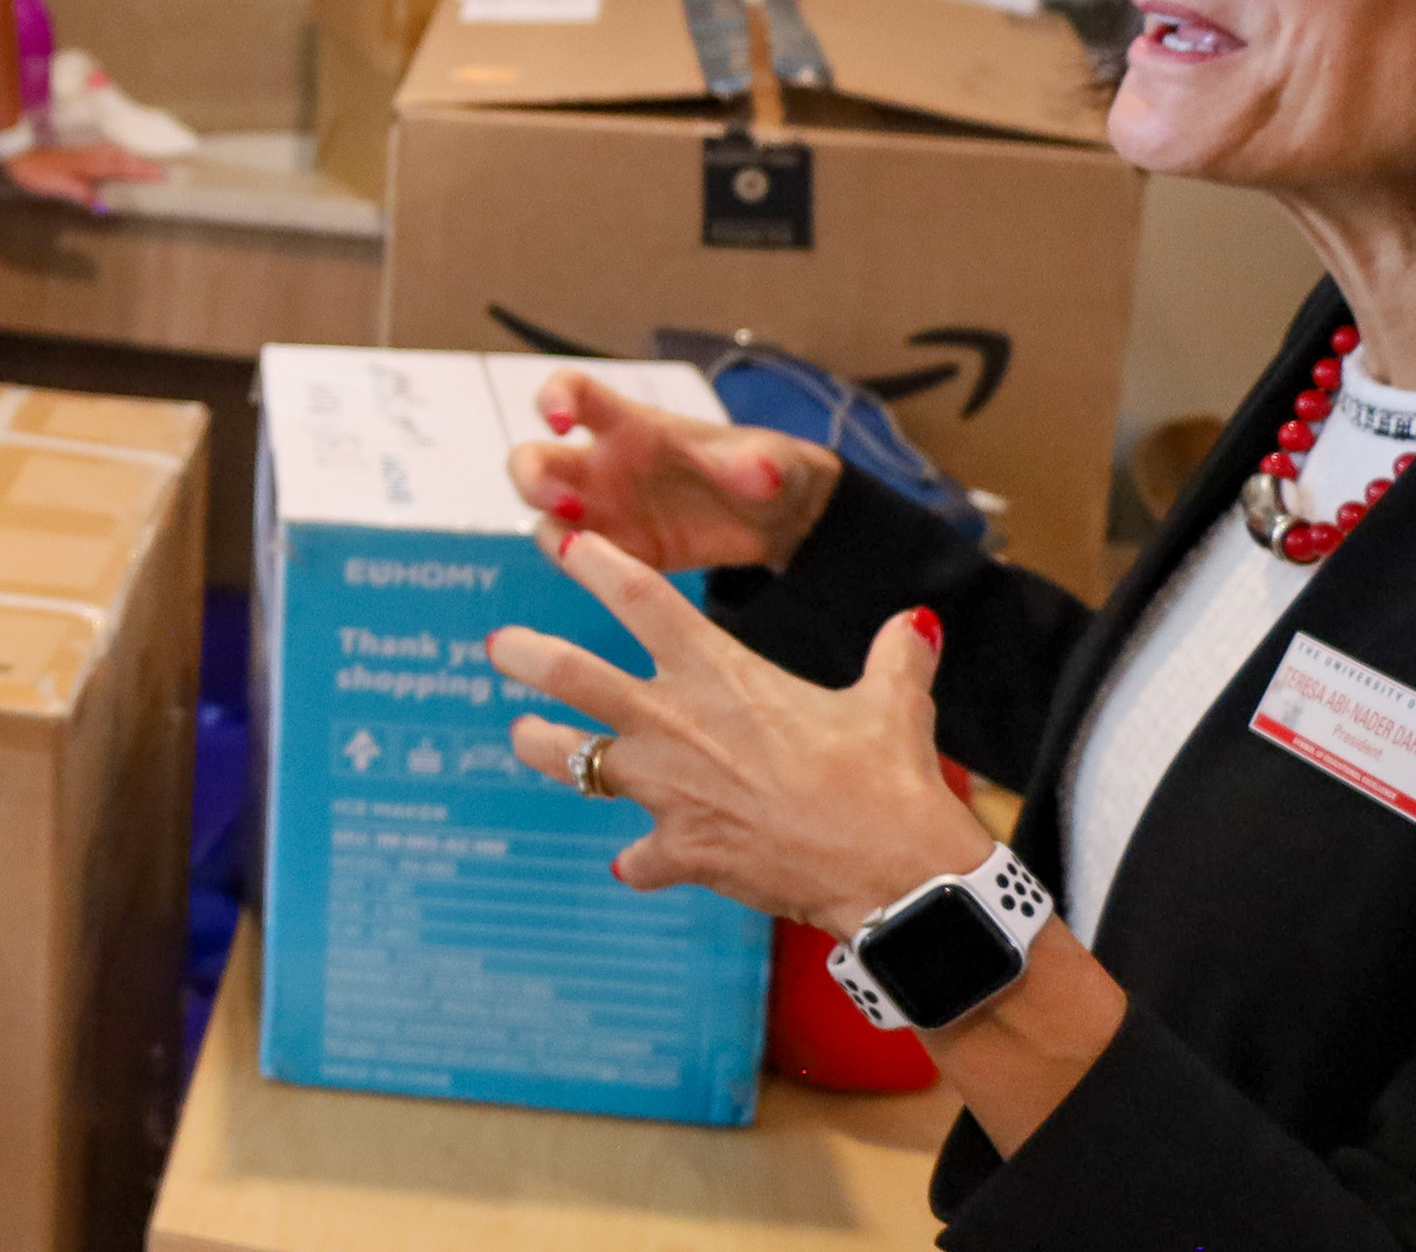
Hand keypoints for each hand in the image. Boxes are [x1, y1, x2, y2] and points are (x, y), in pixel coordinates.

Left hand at [0, 142, 155, 211]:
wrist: (21, 157)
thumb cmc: (39, 173)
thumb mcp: (60, 187)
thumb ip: (83, 194)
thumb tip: (103, 207)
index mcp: (91, 165)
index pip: (123, 167)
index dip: (143, 172)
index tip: (163, 176)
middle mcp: (93, 156)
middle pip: (125, 159)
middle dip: (145, 165)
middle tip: (164, 174)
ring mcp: (87, 154)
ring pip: (118, 155)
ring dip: (134, 160)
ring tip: (148, 169)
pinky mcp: (81, 154)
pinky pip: (109, 155)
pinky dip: (121, 158)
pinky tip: (120, 162)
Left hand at [492, 523, 987, 935]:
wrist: (890, 872)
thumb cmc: (888, 781)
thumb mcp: (894, 706)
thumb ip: (894, 658)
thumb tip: (917, 623)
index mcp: (719, 674)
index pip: (642, 598)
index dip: (596, 565)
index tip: (562, 543)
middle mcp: (676, 723)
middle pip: (573, 674)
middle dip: (528, 654)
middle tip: (498, 645)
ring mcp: (669, 789)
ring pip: (575, 760)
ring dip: (543, 746)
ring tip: (521, 734)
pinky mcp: (679, 851)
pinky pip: (640, 858)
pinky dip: (638, 862)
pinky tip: (630, 865)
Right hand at [507, 367, 840, 576]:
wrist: (777, 520)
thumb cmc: (765, 469)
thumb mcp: (771, 459)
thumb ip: (758, 463)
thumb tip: (756, 472)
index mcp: (630, 424)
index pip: (574, 392)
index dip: (554, 398)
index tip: (557, 420)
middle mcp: (603, 464)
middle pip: (534, 459)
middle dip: (530, 476)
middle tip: (560, 498)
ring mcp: (604, 511)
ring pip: (544, 515)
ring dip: (548, 527)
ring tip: (578, 547)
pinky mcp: (619, 554)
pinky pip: (577, 561)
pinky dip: (579, 569)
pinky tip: (606, 579)